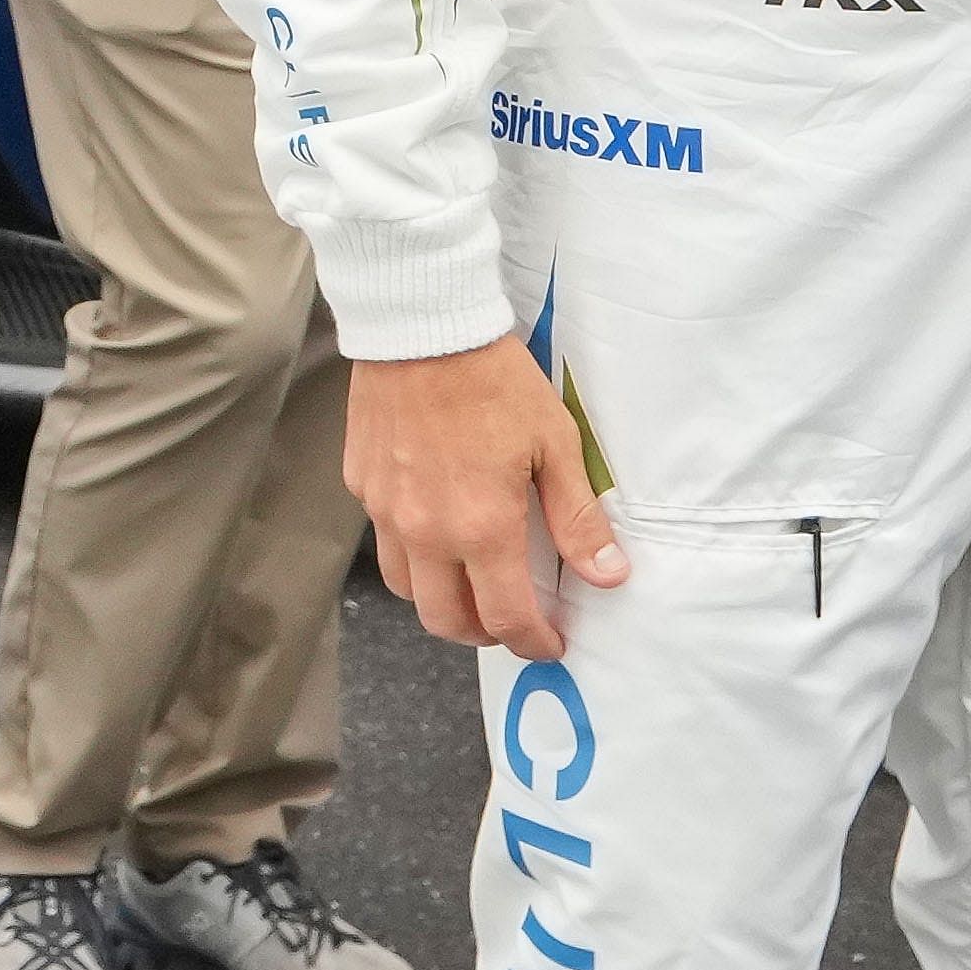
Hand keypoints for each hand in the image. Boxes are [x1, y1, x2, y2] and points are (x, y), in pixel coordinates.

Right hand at [350, 340, 627, 661]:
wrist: (422, 325)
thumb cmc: (496, 380)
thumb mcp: (555, 444)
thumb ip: (577, 518)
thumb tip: (609, 575)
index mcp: (481, 528)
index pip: (505, 619)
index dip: (532, 643)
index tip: (551, 643)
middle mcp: (425, 532)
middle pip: (446, 621)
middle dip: (483, 636)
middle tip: (512, 623)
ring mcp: (385, 512)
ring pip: (408, 590)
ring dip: (441, 602)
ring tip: (472, 587)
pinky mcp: (362, 487)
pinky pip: (384, 542)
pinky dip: (413, 555)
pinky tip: (436, 530)